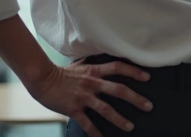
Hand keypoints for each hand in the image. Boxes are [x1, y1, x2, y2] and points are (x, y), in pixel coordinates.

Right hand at [27, 60, 152, 136]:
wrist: (42, 79)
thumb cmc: (62, 72)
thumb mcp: (80, 65)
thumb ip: (93, 64)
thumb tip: (104, 60)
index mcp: (94, 71)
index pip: (118, 68)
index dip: (134, 71)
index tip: (147, 77)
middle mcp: (92, 83)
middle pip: (118, 90)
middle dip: (135, 99)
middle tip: (148, 106)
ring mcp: (83, 97)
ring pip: (106, 109)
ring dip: (120, 119)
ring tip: (130, 127)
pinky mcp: (73, 109)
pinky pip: (87, 123)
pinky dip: (96, 133)